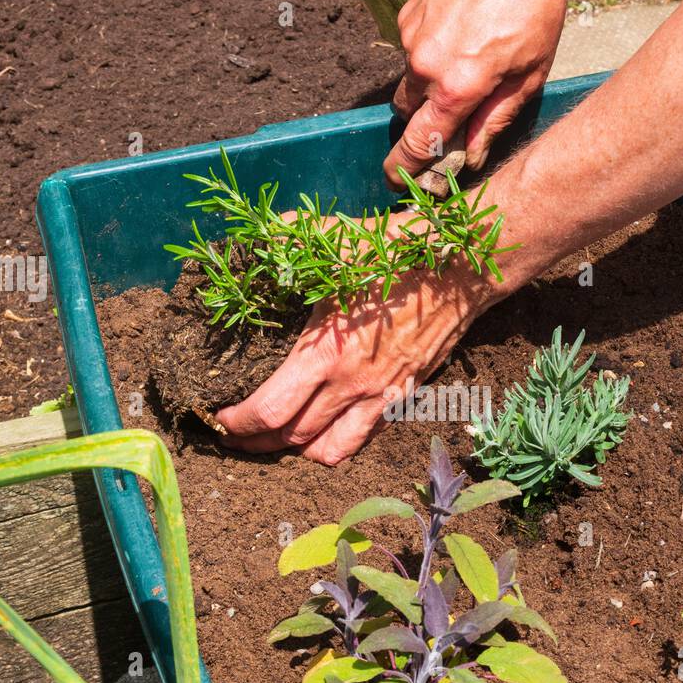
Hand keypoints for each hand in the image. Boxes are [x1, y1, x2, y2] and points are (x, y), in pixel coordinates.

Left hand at [215, 256, 492, 464]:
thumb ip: (291, 239)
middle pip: (291, 439)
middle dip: (254, 442)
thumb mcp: (339, 242)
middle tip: (232, 433)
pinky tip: (321, 427)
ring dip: (295, 452)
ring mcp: (381, 397)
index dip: (237, 423)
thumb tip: (256, 231)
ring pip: (329, 451)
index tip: (219, 416)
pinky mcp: (402, 398)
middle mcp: (352, 385)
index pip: (269, 412)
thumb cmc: (398, 253)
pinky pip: (362, 439)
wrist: (463, 269)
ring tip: (276, 439)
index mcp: (327, 353)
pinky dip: (335, 442)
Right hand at [384, 0, 567, 185]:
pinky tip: (462, 30)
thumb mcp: (529, 74)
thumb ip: (495, 119)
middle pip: (408, 113)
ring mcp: (411, 37)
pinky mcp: (407, 13)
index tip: (397, 182)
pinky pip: (412, 47)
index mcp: (457, 86)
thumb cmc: (534, 5)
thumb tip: (471, 156)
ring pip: (411, 78)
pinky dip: (432, 49)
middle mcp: (425, 65)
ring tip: (470, 58)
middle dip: (423, 121)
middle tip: (453, 114)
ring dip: (431, 82)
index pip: (418, 143)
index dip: (405, 168)